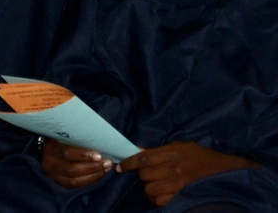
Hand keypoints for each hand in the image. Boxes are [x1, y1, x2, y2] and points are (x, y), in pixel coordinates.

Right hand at [39, 138, 111, 188]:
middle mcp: (48, 163)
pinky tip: (97, 175)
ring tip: (105, 169)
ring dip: (93, 176)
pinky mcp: (57, 182)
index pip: (66, 153)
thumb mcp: (63, 134)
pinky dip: (87, 181)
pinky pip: (73, 186)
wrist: (45, 148)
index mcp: (49, 147)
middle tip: (107, 163)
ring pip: (73, 180)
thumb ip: (76, 136)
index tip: (99, 155)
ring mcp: (51, 175)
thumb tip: (97, 138)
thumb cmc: (59, 137)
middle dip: (92, 167)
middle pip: (71, 169)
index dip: (83, 155)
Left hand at [118, 142, 256, 206]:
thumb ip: (160, 151)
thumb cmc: (203, 157)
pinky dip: (157, 199)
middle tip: (148, 175)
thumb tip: (138, 152)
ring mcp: (179, 184)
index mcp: (173, 152)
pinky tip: (161, 194)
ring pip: (150, 189)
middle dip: (143, 176)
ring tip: (155, 185)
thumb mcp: (182, 147)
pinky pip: (160, 201)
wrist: (227, 172)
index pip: (144, 158)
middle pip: (145, 174)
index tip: (120, 167)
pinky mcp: (183, 196)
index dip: (129, 163)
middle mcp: (174, 168)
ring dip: (149, 188)